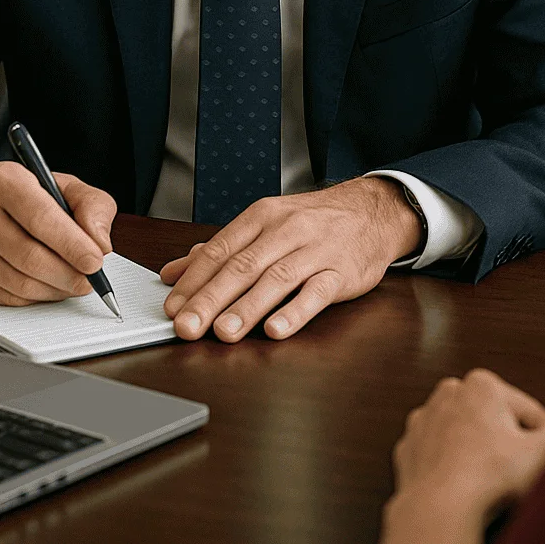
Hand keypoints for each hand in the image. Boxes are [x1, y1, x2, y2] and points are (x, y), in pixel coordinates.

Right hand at [0, 162, 116, 305]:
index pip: (40, 218)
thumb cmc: (30, 195)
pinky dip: (35, 298)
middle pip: (28, 256)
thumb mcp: (68, 187)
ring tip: (72, 282)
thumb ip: (93, 207)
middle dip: (68, 274)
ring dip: (55, 289)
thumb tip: (100, 244)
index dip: (72, 245)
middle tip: (89, 281)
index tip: (95, 262)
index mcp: (5, 180)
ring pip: (18, 282)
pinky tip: (47, 285)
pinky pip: (5, 297)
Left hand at [160, 176, 422, 341]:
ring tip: (223, 332)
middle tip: (187, 327)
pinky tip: (276, 330)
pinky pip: (317, 292)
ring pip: (277, 279)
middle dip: (211, 299)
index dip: (194, 281)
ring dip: (248, 307)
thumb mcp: (265, 225)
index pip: (221, 250)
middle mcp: (286, 231)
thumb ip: (219, 250)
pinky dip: (296, 311)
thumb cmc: (312, 223)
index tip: (173, 308)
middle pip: (243, 266)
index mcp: (262, 217)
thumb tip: (173, 273)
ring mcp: (315, 251)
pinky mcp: (341, 272)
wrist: (371, 212)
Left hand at [382, 370, 544, 543]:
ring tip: (485, 480)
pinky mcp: (409, 447)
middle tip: (509, 470)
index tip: (535, 461)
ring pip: (466, 437)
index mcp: (482, 384)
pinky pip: (441, 457)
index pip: (529, 413)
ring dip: (477, 454)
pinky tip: (462, 484)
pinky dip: (451, 468)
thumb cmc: (489, 477)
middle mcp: (448, 393)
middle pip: (495, 421)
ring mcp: (424, 420)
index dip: (538, 441)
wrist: (439, 507)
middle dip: (505, 443)